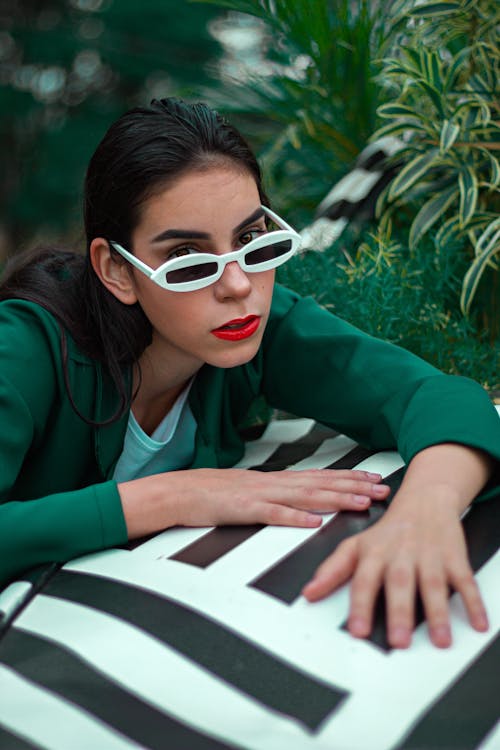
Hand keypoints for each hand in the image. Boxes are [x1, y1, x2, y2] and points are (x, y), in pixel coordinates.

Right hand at [119, 468, 389, 537]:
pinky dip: (295, 518)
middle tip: (383, 489)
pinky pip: (272, 515)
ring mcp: (258, 495)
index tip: (374, 479)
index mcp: (274, 480)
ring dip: (336, 499)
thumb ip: (273, 496)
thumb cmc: (209, 494)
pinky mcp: (242, 510)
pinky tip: (315, 523)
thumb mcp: (247, 491)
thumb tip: (300, 502)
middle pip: (320, 484)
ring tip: (361, 503)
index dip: (348, 478)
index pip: (319, 477)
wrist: (175, 491)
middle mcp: (272, 483)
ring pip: (304, 496)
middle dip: (354, 487)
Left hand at [302, 444, 492, 648]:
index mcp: (374, 552)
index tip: (359, 630)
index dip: (361, 605)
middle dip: (400, 611)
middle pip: (399, 582)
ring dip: (437, 612)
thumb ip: (332, 570)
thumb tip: (309, 593)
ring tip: (439, 640)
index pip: (364, 579)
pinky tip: (478, 622)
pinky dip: (473, 601)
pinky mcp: (453, 557)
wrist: (424, 500)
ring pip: (433, 583)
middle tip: (399, 641)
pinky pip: (464, 579)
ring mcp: (428, 555)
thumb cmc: (388, 531)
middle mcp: (400, 554)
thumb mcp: (355, 545)